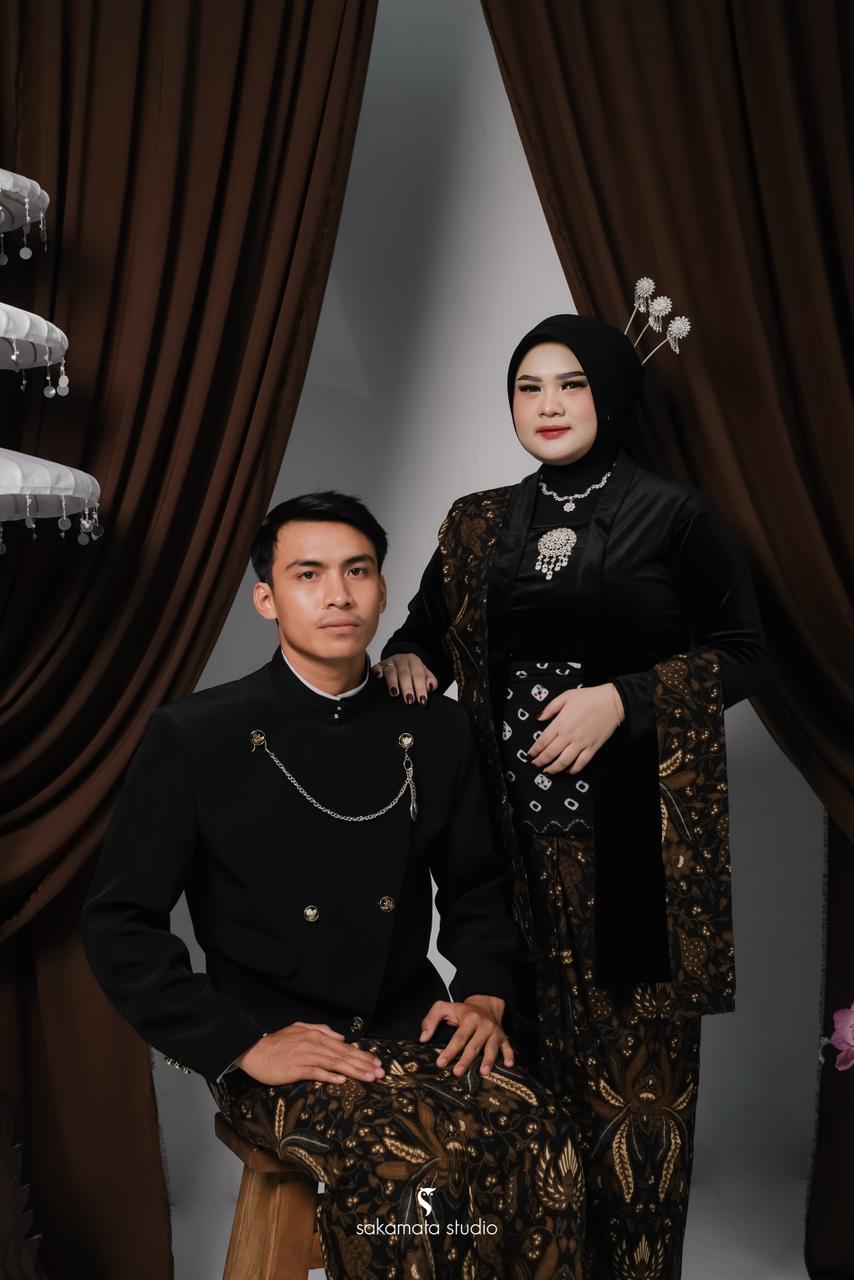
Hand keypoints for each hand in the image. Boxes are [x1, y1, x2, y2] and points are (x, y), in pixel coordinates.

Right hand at [235, 1022, 385, 1085]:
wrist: (254, 1050)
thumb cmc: (277, 1042)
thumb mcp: (300, 1029)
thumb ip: (321, 1030)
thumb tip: (339, 1036)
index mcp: (317, 1036)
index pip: (344, 1047)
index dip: (362, 1055)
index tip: (376, 1063)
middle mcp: (314, 1045)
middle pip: (344, 1055)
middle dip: (364, 1064)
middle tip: (380, 1073)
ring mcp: (305, 1057)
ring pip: (334, 1063)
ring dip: (353, 1071)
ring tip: (368, 1077)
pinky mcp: (296, 1068)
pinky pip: (315, 1072)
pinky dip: (329, 1075)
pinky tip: (341, 1080)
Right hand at [372, 653, 437, 704]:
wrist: (399, 661)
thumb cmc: (412, 671)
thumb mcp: (424, 674)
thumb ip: (430, 680)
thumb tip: (430, 687)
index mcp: (414, 661)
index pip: (418, 674)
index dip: (420, 687)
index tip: (421, 699)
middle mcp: (402, 660)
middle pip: (405, 673)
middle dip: (407, 687)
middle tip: (409, 700)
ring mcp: (389, 662)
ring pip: (391, 671)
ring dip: (393, 682)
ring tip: (395, 693)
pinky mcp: (379, 666)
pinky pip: (377, 668)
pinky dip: (378, 672)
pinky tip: (379, 678)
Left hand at [419, 995, 513, 1076]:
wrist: (485, 1003)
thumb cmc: (462, 1010)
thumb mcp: (444, 1008)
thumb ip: (430, 1020)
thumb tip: (423, 1038)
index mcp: (469, 1019)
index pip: (458, 1038)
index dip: (449, 1051)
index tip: (440, 1064)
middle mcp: (484, 1026)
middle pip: (474, 1045)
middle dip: (466, 1060)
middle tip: (457, 1072)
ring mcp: (495, 1033)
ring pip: (491, 1048)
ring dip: (488, 1061)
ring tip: (483, 1073)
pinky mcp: (503, 1038)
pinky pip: (508, 1047)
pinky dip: (510, 1056)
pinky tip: (509, 1065)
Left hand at [527, 683, 623, 774]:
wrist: (612, 702)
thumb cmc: (589, 697)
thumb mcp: (566, 696)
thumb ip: (550, 708)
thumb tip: (538, 719)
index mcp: (561, 723)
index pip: (543, 741)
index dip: (534, 751)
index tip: (529, 755)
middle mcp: (569, 736)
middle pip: (550, 754)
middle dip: (540, 761)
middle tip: (534, 765)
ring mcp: (581, 744)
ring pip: (564, 762)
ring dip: (553, 769)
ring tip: (547, 771)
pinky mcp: (592, 748)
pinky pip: (581, 763)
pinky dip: (573, 770)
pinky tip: (567, 771)